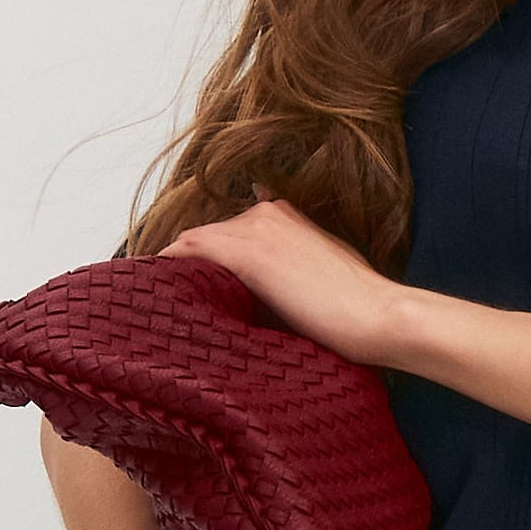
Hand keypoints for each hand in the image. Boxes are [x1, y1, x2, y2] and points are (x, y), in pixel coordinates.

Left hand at [163, 198, 409, 366]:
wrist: (378, 316)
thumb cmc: (358, 310)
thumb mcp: (321, 277)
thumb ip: (289, 276)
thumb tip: (264, 299)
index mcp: (284, 215)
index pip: (228, 231)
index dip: (207, 258)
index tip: (190, 284)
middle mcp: (267, 213)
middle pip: (206, 236)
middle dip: (185, 264)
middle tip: (162, 297)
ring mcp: (257, 230)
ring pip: (193, 242)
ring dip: (172, 267)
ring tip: (151, 298)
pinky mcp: (250, 254)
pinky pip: (191, 252)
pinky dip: (169, 267)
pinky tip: (153, 289)